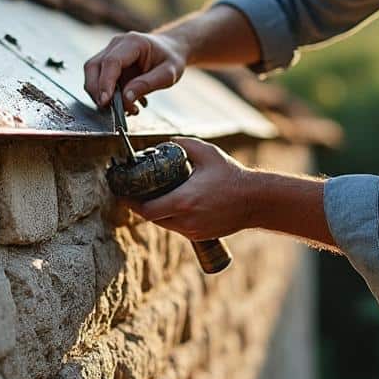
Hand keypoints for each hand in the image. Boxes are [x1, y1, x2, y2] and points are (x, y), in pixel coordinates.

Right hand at [83, 31, 188, 112]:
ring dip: (100, 94)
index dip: (105, 83)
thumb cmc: (170, 58)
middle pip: (93, 66)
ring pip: (92, 73)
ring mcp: (109, 52)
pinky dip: (106, 93)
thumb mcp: (168, 74)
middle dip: (97, 91)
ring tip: (124, 108)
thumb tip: (125, 99)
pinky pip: (99, 79)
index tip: (105, 102)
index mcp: (133, 42)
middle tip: (110, 109)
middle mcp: (117, 44)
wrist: (170, 49)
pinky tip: (124, 102)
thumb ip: (147, 84)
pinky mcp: (107, 63)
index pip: (111, 62)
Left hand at [123, 137, 255, 240]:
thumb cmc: (231, 175)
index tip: (123, 193)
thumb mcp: (205, 152)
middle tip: (135, 193)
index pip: (146, 209)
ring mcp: (193, 230)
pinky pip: (177, 228)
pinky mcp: (200, 235)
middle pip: (152, 218)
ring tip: (154, 196)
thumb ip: (181, 144)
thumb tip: (164, 143)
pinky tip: (173, 203)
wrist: (255, 200)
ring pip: (164, 223)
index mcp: (183, 201)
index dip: (131, 202)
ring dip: (157, 212)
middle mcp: (186, 220)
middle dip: (142, 206)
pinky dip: (171, 217)